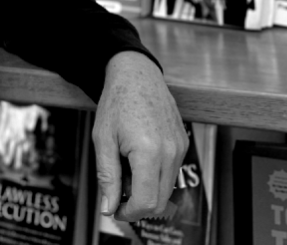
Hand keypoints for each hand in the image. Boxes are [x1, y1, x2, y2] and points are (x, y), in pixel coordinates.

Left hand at [92, 51, 187, 221]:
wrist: (136, 74)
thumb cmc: (117, 101)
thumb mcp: (103, 138)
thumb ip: (107, 176)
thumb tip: (108, 207)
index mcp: (149, 151)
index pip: (146, 202)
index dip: (128, 212)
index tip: (115, 208)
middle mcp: (171, 152)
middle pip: (160, 201)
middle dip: (137, 203)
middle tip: (117, 188)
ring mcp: (180, 147)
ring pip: (167, 188)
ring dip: (147, 188)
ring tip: (127, 165)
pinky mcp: (183, 143)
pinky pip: (172, 172)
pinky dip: (156, 174)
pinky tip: (139, 155)